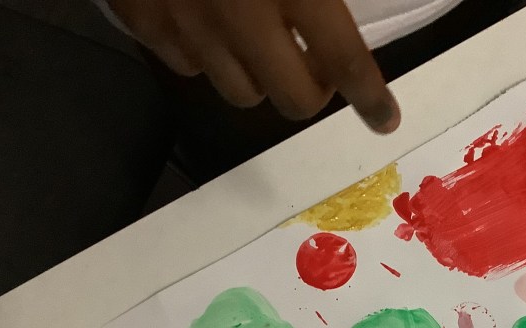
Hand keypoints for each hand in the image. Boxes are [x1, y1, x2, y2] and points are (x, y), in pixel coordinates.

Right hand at [108, 0, 399, 130]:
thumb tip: (334, 5)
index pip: (344, 59)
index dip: (369, 96)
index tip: (384, 118)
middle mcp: (241, 17)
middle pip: (293, 99)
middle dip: (313, 90)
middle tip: (317, 66)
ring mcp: (187, 23)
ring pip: (240, 93)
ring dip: (261, 78)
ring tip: (261, 44)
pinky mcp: (142, 20)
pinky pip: (187, 68)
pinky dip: (205, 58)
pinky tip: (208, 26)